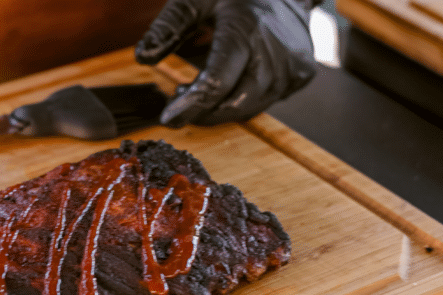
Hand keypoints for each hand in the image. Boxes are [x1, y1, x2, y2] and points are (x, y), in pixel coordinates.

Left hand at [135, 0, 317, 125]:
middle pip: (233, 104)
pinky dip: (238, 102)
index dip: (190, 106)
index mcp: (246, 28)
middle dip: (201, 112)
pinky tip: (225, 86)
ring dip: (217, 109)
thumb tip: (142, 58)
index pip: (216, 82)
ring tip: (197, 90)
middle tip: (179, 100)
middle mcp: (273, 52)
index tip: (168, 118)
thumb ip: (168, 27)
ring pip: (247, 108)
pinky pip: (261, 102)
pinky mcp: (300, 77)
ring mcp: (292, 66)